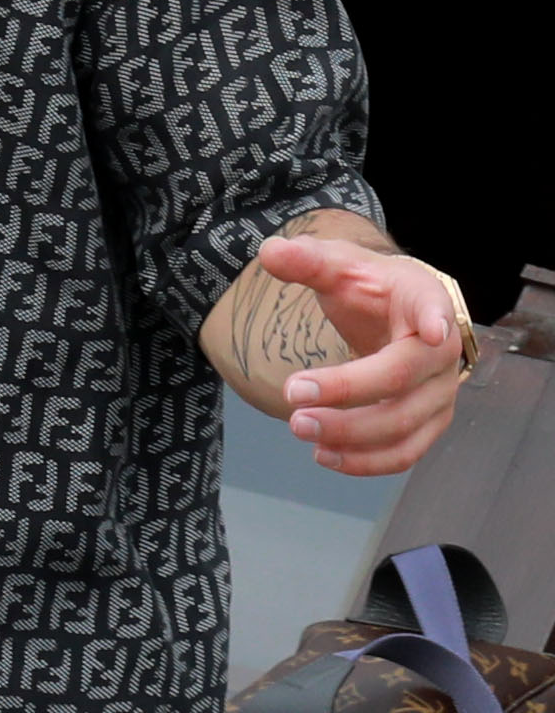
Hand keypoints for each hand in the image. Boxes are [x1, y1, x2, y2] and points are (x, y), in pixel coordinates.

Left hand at [252, 234, 465, 478]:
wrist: (398, 315)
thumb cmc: (371, 289)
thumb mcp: (341, 266)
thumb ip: (309, 260)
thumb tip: (269, 251)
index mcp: (427, 302)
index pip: (435, 310)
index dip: (435, 320)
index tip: (431, 332)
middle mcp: (443, 352)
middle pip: (402, 381)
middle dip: (347, 393)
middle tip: (291, 395)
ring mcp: (440, 392)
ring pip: (404, 426)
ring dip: (352, 436)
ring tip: (299, 427)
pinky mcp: (428, 423)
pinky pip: (404, 453)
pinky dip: (365, 462)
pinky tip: (323, 454)